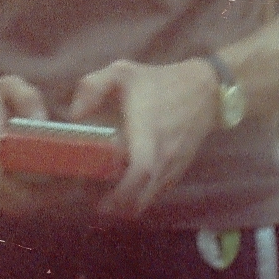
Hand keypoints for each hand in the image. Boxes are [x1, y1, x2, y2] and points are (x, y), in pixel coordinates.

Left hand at [68, 58, 218, 217]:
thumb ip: (92, 88)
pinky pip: (160, 191)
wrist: (204, 91)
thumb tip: (74, 115)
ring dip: (130, 204)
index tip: (101, 200)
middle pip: (144, 195)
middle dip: (120, 206)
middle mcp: (163, 154)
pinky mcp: (180, 169)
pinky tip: (128, 188)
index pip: (141, 170)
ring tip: (109, 199)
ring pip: (151, 197)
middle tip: (97, 204)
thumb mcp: (122, 72)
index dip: (122, 190)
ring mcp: (174, 165)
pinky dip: (143, 196)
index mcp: (147, 131)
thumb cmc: (159, 82)